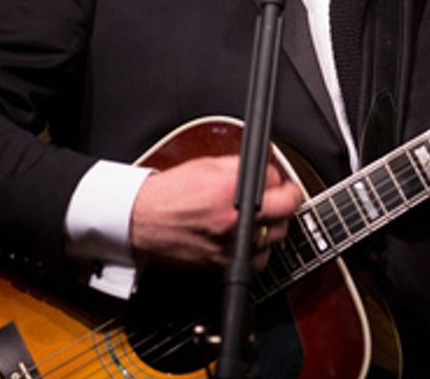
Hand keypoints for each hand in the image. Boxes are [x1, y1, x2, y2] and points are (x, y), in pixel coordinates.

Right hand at [129, 155, 302, 270]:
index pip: (279, 183)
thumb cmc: (170, 194)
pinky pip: (259, 261)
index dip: (283, 180)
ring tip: (265, 218)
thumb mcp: (207, 165)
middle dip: (286, 201)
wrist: (143, 221)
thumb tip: (266, 170)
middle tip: (281, 198)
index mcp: (231, 189)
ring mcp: (231, 244)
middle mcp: (234, 219)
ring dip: (274, 226)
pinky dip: (260, 251)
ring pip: (276, 237)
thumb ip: (241, 167)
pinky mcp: (224, 263)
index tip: (283, 183)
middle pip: (286, 211)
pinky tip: (252, 239)